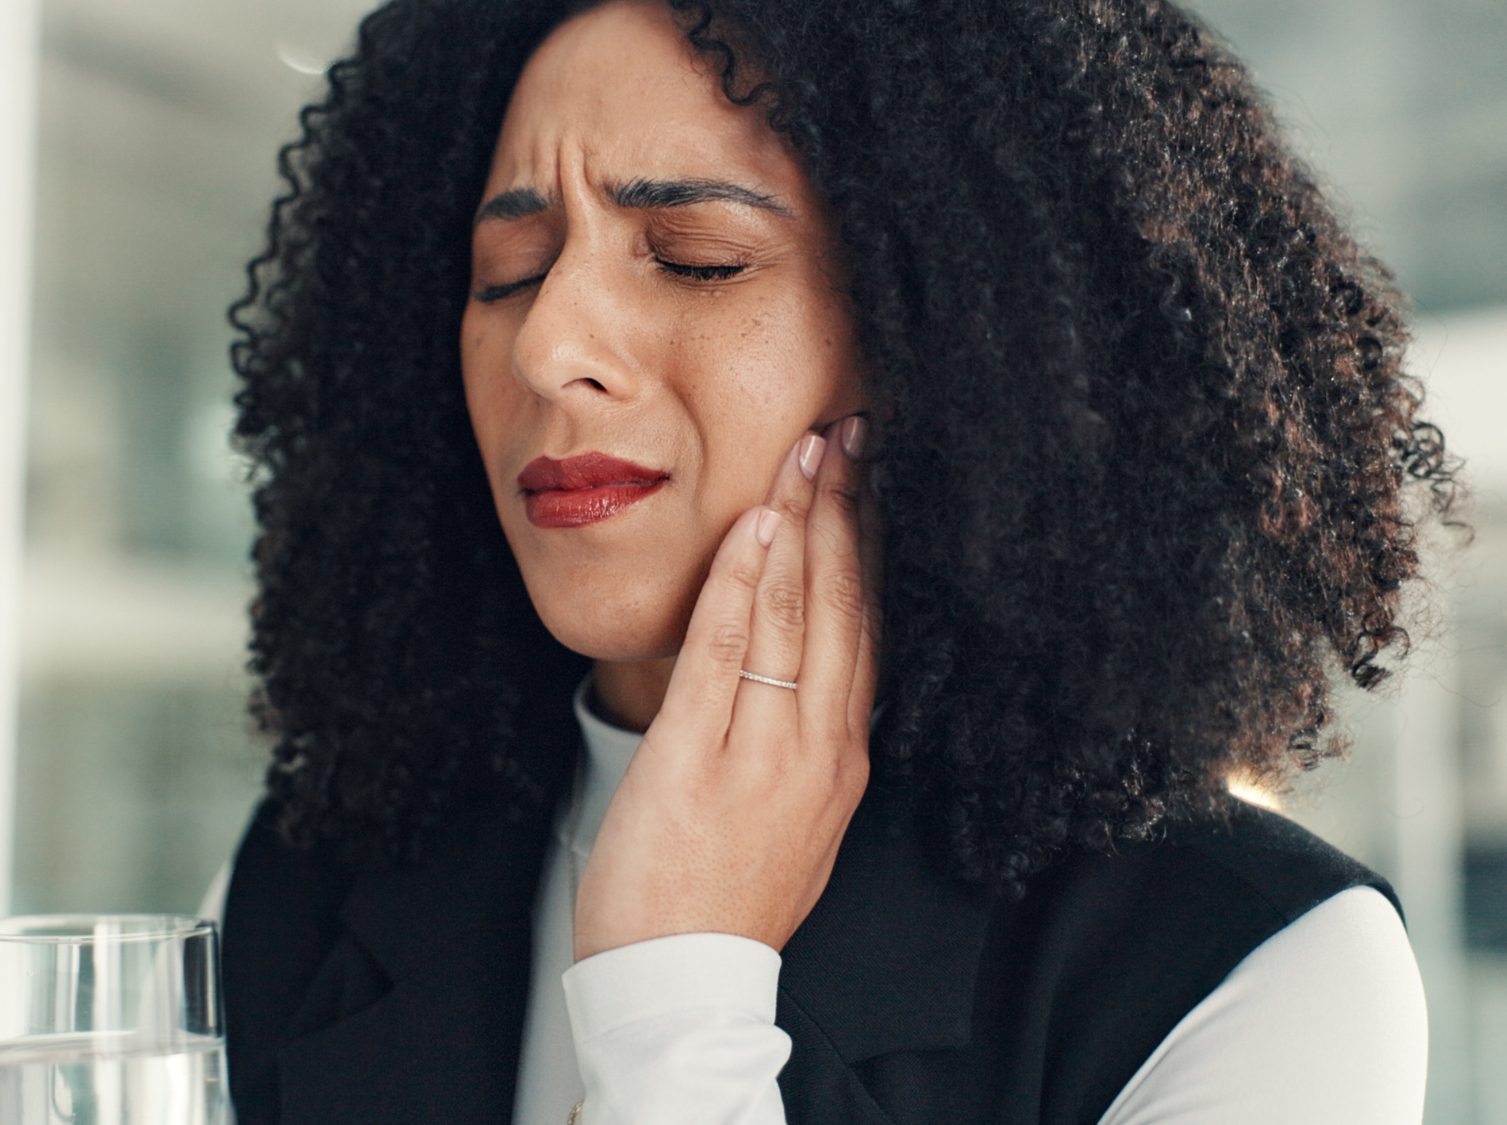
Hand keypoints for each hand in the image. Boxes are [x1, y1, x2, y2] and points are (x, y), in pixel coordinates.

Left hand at [574, 414, 875, 959]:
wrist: (680, 982)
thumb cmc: (722, 902)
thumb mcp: (788, 821)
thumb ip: (798, 747)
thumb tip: (795, 680)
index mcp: (840, 762)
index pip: (867, 632)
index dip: (870, 549)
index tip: (870, 483)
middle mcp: (820, 751)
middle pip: (847, 609)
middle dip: (850, 512)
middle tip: (853, 434)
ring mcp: (765, 755)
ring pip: (799, 617)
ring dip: (804, 525)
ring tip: (810, 452)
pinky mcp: (699, 760)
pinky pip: (730, 653)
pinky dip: (747, 584)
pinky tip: (757, 527)